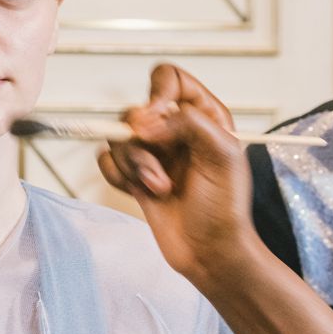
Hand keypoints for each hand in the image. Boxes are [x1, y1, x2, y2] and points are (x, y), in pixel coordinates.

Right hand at [97, 63, 257, 289]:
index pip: (170, 80)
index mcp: (203, 117)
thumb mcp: (222, 155)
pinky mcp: (134, 177)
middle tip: (159, 170)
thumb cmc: (225, 208)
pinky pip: (107, 161)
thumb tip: (146, 120)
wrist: (210, 254)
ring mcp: (153, 154)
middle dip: (142, 142)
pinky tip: (140, 194)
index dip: (158, 94)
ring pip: (118, 138)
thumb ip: (188, 123)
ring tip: (160, 190)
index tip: (157, 119)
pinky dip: (118, 177)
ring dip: (135, 167)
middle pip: (136, 111)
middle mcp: (175, 131)